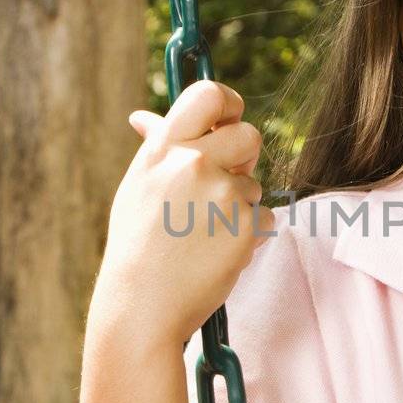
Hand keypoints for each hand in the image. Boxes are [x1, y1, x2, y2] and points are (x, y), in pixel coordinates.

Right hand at [90, 79, 274, 348]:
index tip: (228, 121)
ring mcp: (223, 193)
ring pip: (255, 184)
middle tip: (220, 188)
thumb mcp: (137, 188)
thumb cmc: (137, 247)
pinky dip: (248, 235)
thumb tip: (144, 116)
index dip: (228, 104)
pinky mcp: (247, 225)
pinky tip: (216, 252)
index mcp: (163, 148)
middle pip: (249, 135)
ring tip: (202, 235)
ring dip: (240, 206)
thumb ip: (156, 148)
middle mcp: (193, 163)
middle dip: (244, 159)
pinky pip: (265, 217)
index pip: (208, 94)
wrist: (142, 307)